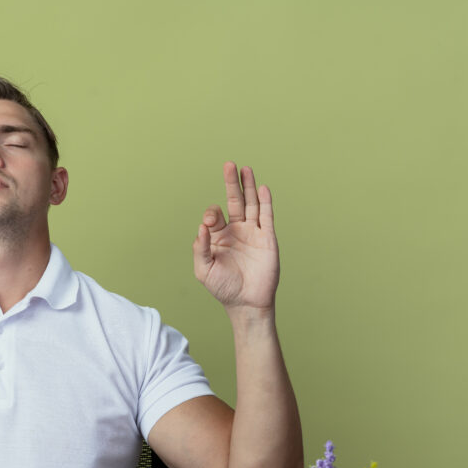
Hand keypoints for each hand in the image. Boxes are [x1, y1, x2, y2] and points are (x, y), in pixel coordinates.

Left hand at [193, 162, 279, 312]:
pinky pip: (266, 216)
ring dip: (248, 187)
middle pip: (234, 201)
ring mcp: (252, 233)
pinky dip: (265, 202)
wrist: (246, 303)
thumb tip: (201, 227)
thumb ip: (200, 248)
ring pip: (251, 204)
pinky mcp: (267, 238)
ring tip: (246, 169)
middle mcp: (236, 231)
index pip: (214, 216)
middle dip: (231, 184)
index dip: (211, 214)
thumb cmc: (223, 288)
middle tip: (229, 165)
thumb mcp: (204, 270)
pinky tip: (261, 188)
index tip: (210, 222)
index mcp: (218, 237)